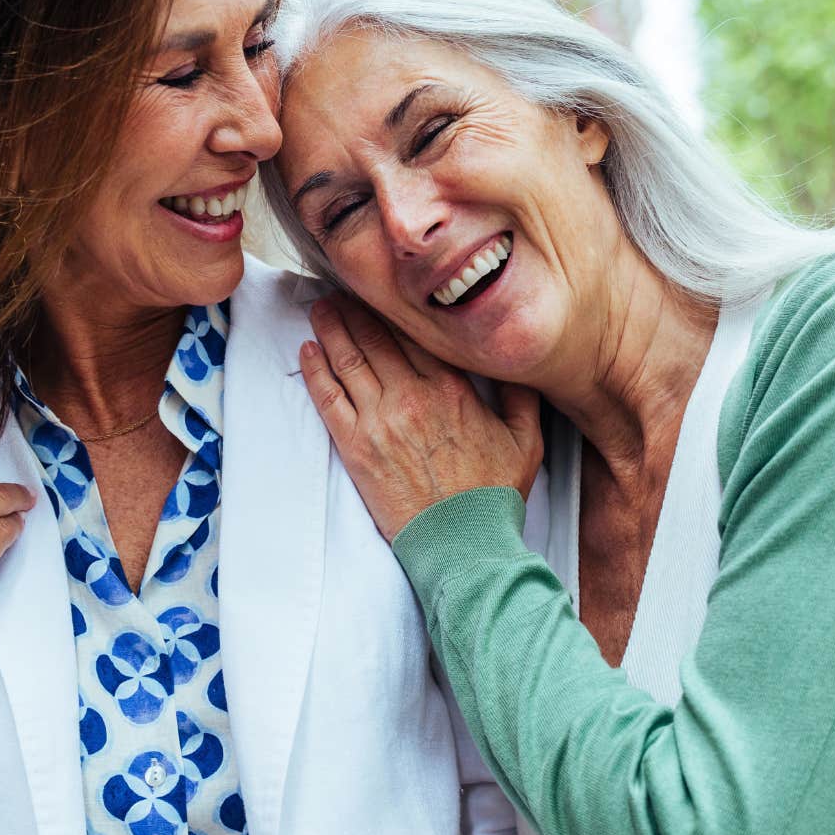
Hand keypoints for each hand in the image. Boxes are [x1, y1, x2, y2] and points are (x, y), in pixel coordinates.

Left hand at [298, 296, 541, 540]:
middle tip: (340, 290)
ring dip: (331, 329)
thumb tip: (512, 362)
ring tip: (319, 309)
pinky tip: (307, 351)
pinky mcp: (356, 448)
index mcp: (452, 388)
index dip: (394, 308)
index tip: (382, 291)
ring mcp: (380, 421)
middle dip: (355, 309)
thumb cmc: (494, 496)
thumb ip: (521, 395)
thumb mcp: (526, 440)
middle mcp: (413, 396)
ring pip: (349, 360)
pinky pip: (329, 399)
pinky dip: (315, 371)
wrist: (463, 544)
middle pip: (376, 338)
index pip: (415, 333)